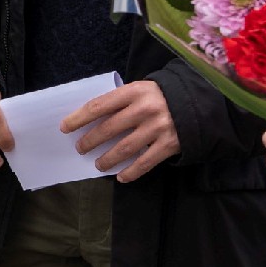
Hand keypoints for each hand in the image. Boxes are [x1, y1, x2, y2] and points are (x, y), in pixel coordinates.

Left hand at [61, 81, 179, 181]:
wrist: (200, 101)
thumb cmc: (162, 96)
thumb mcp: (142, 89)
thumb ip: (122, 100)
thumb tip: (92, 117)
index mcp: (135, 91)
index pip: (99, 105)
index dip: (79, 118)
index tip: (65, 127)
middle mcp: (144, 109)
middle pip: (109, 128)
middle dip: (90, 141)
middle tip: (80, 148)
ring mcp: (158, 128)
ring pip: (124, 148)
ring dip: (107, 159)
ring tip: (98, 164)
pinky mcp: (170, 144)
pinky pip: (145, 163)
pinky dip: (130, 172)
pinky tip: (121, 177)